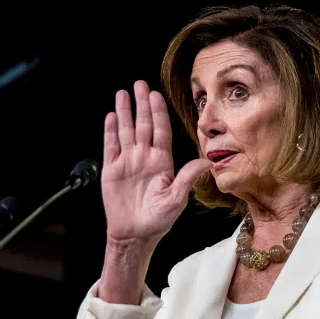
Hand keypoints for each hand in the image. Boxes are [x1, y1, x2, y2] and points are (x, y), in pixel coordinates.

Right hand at [102, 80, 211, 245]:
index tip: (156, 95)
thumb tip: (209, 161)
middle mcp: (144, 158)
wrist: (135, 235)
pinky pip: (111, 146)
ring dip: (124, 112)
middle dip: (141, 104)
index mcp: (161, 162)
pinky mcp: (112, 170)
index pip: (160, 131)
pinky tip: (111, 116)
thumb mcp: (177, 198)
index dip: (158, 112)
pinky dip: (110, 131)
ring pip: (126, 130)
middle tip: (140, 84)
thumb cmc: (158, 220)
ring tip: (123, 93)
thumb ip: (188, 176)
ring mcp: (127, 162)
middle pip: (143, 125)